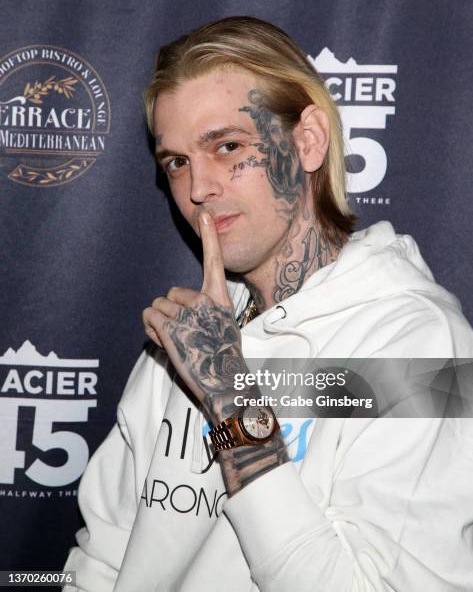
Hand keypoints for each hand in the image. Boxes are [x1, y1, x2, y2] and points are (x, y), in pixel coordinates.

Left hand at [143, 212, 247, 419]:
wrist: (224, 382)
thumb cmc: (221, 357)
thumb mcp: (220, 327)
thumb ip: (202, 311)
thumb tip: (175, 309)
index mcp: (219, 298)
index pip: (214, 263)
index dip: (209, 237)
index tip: (205, 215)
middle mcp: (204, 301)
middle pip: (170, 293)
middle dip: (170, 311)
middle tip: (183, 333)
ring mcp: (188, 313)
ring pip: (157, 305)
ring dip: (159, 322)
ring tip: (176, 340)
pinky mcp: (171, 327)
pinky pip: (149, 316)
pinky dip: (151, 328)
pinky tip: (164, 342)